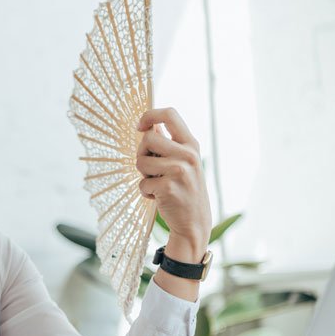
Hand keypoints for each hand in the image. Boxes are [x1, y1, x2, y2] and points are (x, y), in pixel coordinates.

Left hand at [136, 108, 211, 255]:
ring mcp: (179, 171)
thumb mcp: (184, 162)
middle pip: (148, 139)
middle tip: (150, 168)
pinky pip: (142, 184)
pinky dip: (145, 192)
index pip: (169, 114)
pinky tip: (159, 197)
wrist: (194, 221)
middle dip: (142, 154)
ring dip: (143, 175)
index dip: (149, 115)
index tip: (139, 127)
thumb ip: (169, 144)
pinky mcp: (168, 187)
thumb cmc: (184, 189)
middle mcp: (188, 154)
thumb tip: (150, 126)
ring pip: (140, 162)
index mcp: (191, 144)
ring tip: (157, 183)